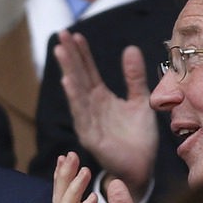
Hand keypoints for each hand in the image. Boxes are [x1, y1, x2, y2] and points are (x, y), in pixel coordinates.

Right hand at [53, 30, 157, 199]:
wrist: (141, 168)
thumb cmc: (138, 138)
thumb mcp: (140, 101)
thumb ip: (134, 77)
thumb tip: (130, 48)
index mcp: (101, 98)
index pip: (88, 71)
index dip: (82, 53)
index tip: (75, 34)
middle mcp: (91, 107)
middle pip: (79, 76)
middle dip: (70, 56)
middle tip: (61, 34)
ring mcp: (88, 121)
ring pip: (76, 92)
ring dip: (68, 70)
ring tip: (61, 51)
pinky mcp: (90, 136)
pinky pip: (81, 114)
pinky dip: (74, 97)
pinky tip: (68, 82)